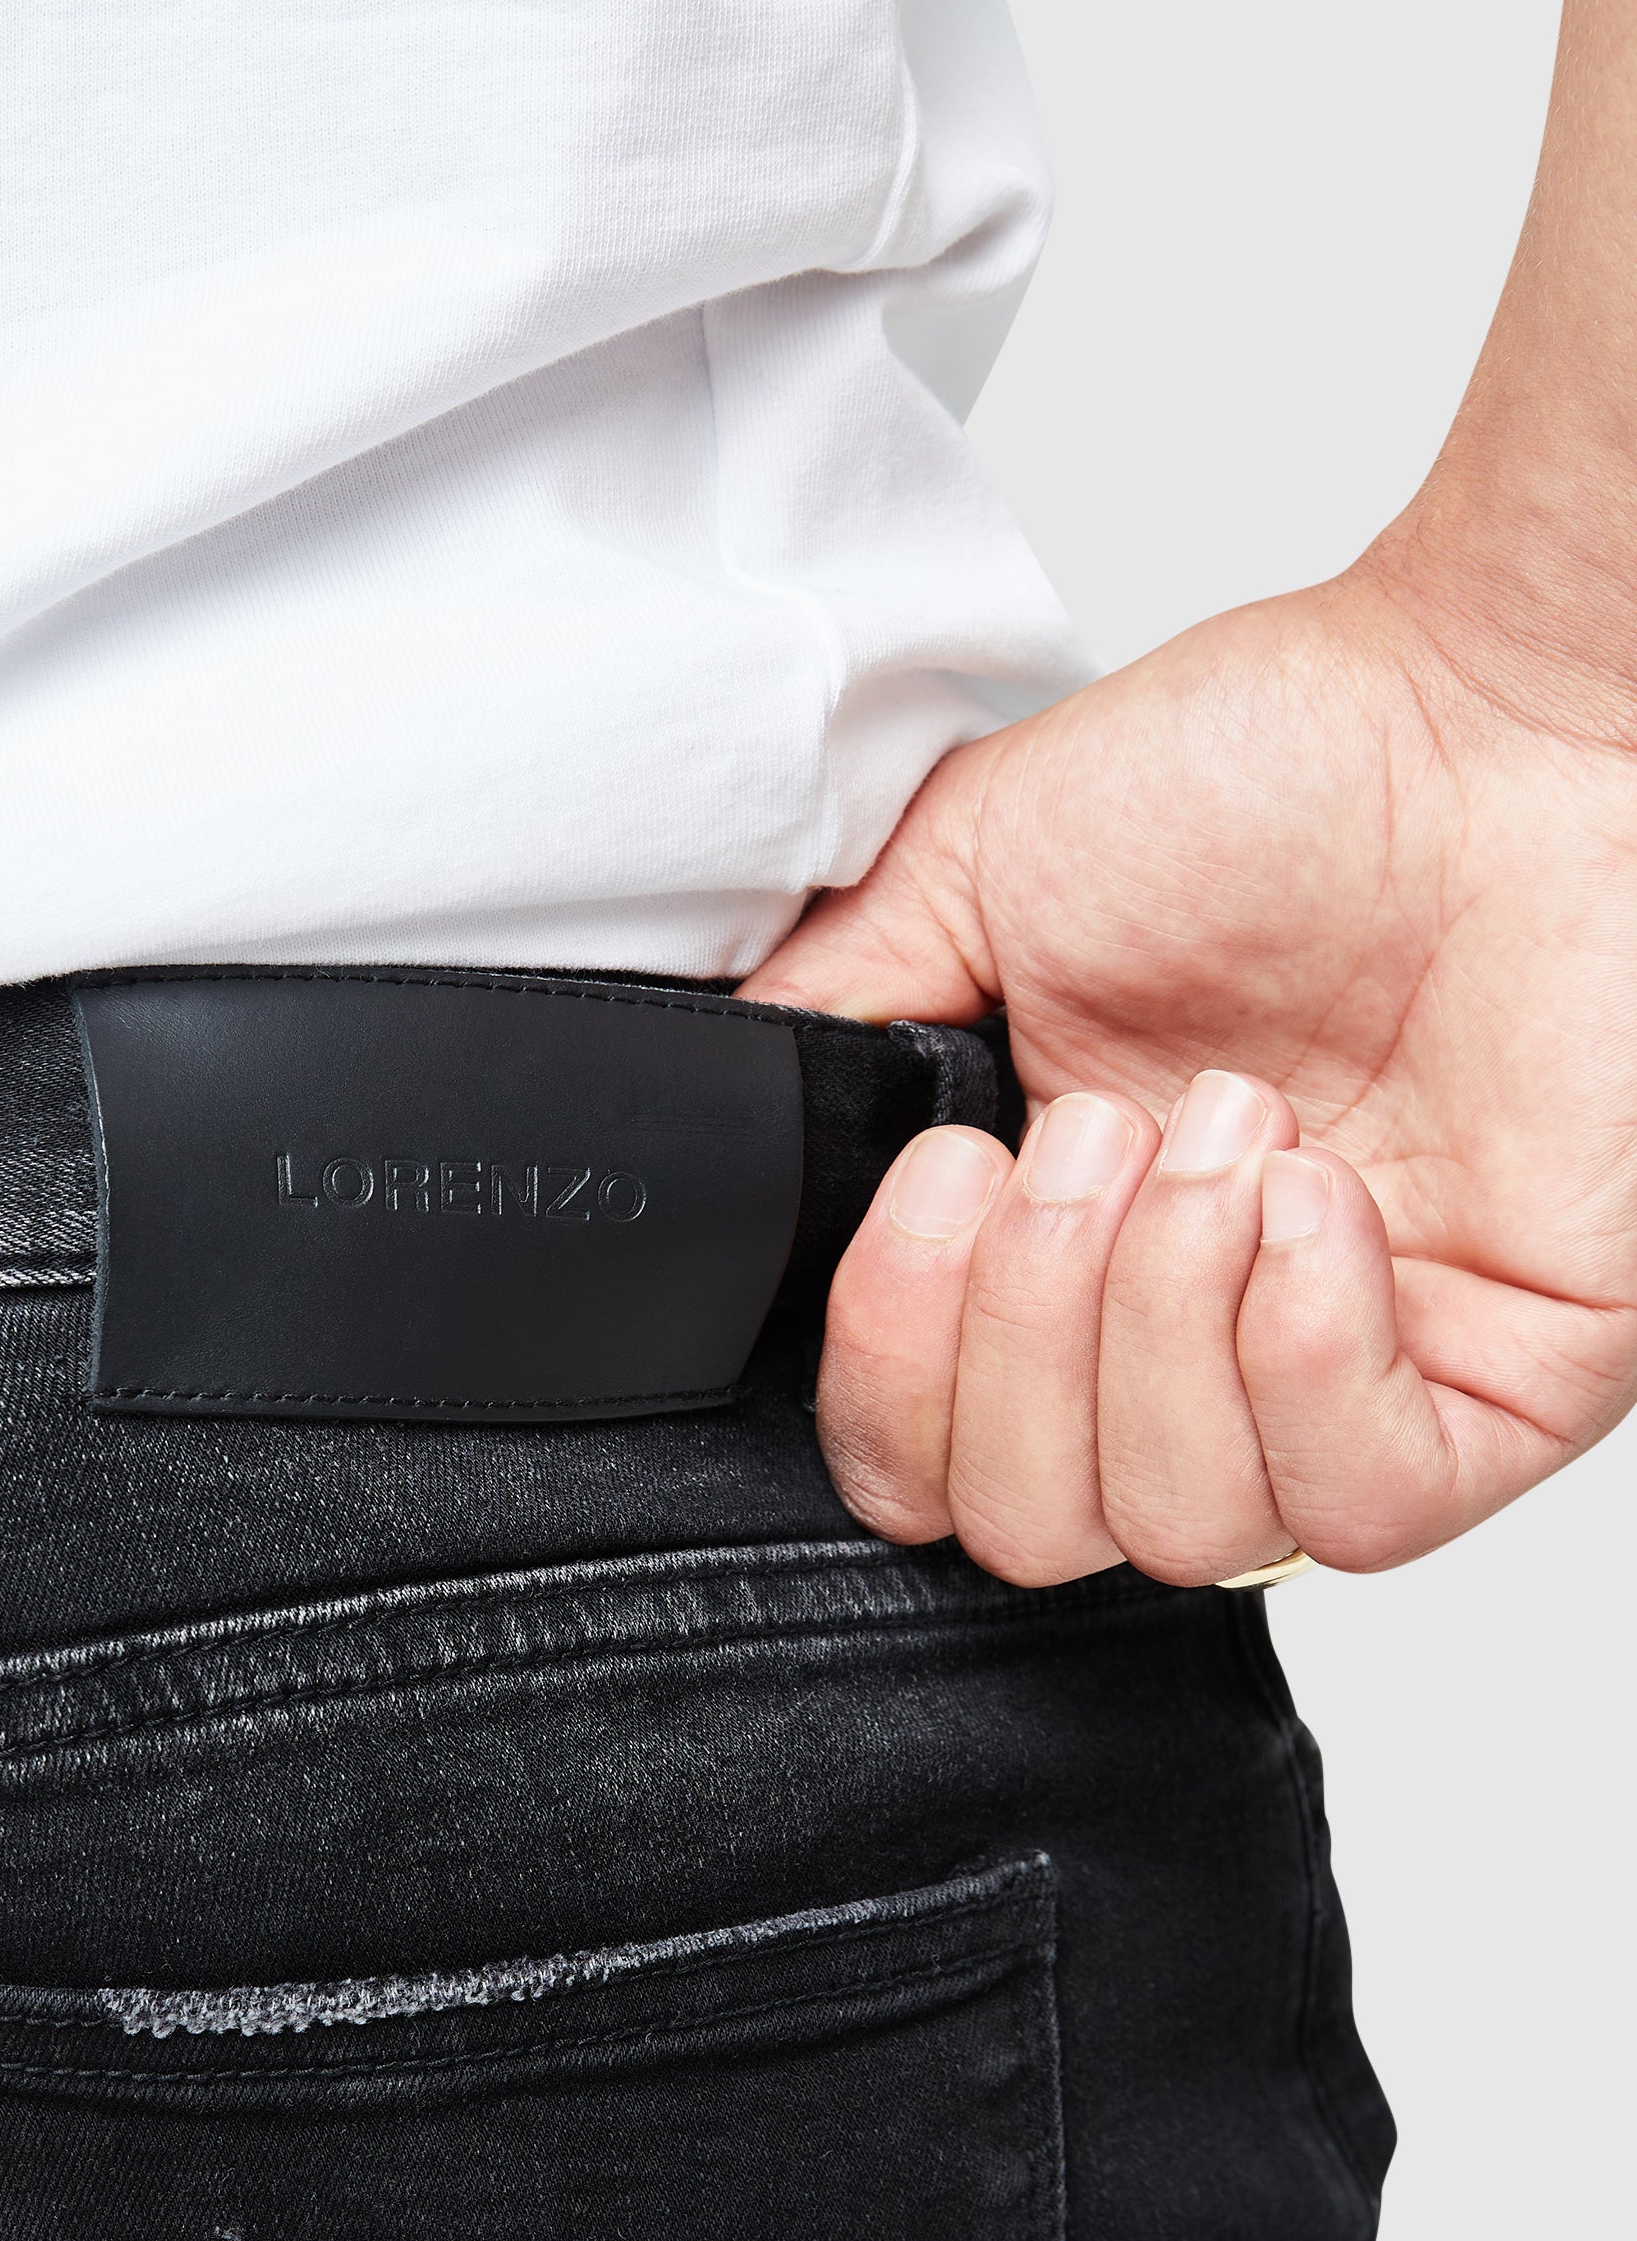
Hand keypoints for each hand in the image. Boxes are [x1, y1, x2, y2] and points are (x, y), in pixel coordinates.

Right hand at [739, 549, 1636, 1581]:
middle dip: (1027, 1331)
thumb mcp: (969, 876)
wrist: (1495, 712)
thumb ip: (833, 1025)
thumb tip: (727, 1147)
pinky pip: (1361, 1506)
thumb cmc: (1282, 775)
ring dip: (1163, 1316)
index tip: (943, 1182)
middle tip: (1089, 1135)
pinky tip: (1311, 1198)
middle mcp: (1192, 1339)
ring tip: (1224, 1131)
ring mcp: (1350, 1374)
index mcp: (1059, 1253)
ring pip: (1181, 1528)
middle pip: (1033, 1528)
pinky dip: (1305, 1356)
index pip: (922, 1469)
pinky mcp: (1512, 1387)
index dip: (897, 1371)